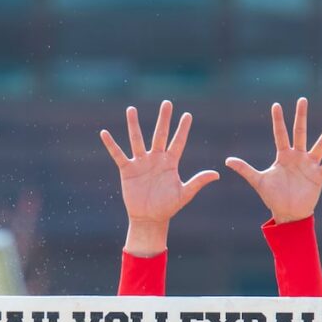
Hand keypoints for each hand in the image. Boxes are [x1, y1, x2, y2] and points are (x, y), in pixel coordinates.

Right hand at [101, 100, 218, 253]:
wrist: (149, 219)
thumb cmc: (167, 207)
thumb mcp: (184, 194)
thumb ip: (198, 182)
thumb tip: (217, 174)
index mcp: (170, 163)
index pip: (178, 142)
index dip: (183, 129)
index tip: (187, 115)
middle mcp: (156, 159)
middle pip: (160, 134)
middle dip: (163, 119)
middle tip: (166, 103)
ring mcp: (141, 163)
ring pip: (137, 140)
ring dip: (134, 125)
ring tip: (131, 109)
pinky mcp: (127, 170)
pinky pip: (118, 154)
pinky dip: (111, 145)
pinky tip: (104, 133)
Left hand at [225, 98, 321, 223]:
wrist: (287, 213)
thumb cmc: (273, 196)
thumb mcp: (258, 181)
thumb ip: (244, 169)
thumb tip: (226, 161)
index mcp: (283, 156)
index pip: (280, 134)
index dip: (278, 121)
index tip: (276, 105)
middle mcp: (298, 157)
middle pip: (300, 133)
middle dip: (300, 117)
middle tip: (302, 100)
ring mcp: (309, 165)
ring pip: (320, 145)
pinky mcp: (318, 177)